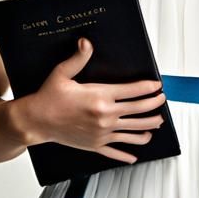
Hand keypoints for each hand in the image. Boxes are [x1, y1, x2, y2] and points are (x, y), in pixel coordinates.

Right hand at [13, 36, 165, 163]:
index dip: (149, 87)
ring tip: (157, 123)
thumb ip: (78, 58)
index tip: (157, 85)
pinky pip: (117, 151)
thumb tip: (86, 42)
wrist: (37, 121)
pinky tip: (135, 156)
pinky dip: (127, 154)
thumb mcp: (62, 73)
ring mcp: (103, 133)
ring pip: (134, 132)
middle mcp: (105, 116)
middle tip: (161, 100)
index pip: (133, 91)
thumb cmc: (48, 98)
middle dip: (155, 104)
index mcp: (100, 96)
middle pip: (140, 110)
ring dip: (150, 127)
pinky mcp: (96, 145)